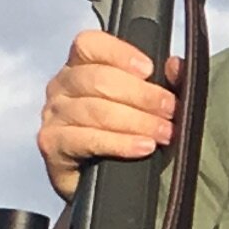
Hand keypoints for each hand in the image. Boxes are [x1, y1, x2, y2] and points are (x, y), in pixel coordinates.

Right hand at [38, 28, 179, 197]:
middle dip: (141, 95)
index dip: (119, 53)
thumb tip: (176, 65)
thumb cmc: (127, 134)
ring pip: (95, 109)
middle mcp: (62, 86)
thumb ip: (165, 82)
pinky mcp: (52, 144)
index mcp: (81, 66)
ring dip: (136, 121)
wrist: (108, 184)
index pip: (89, 44)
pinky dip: (119, 143)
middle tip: (170, 111)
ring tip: (163, 134)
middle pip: (98, 79)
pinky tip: (142, 148)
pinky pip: (85, 139)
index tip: (149, 69)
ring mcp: (53, 114)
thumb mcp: (150, 105)